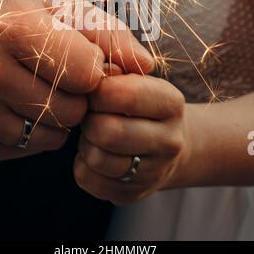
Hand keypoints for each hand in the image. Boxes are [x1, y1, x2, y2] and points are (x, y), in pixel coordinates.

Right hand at [0, 0, 152, 160]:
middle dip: (77, 97)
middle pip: (71, 109)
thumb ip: (109, 34)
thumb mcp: (61, 13)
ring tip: (38, 90)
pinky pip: (26, 149)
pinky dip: (34, 133)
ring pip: (51, 135)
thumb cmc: (18, 25)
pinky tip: (19, 107)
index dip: (96, 70)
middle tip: (57, 77)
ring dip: (58, 118)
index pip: (87, 72)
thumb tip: (145, 65)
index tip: (84, 60)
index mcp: (13, 24)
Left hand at [74, 74, 185, 204]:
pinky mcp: (133, 194)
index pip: (125, 94)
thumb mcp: (137, 73)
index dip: (97, 90)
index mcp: (171, 103)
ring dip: (86, 141)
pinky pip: (87, 179)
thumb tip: (99, 69)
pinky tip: (97, 152)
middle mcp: (170, 140)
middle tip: (92, 112)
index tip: (95, 88)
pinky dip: (83, 163)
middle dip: (89, 118)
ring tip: (96, 131)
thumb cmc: (142, 99)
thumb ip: (118, 60)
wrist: (168, 142)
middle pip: (107, 131)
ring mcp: (154, 172)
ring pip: (96, 158)